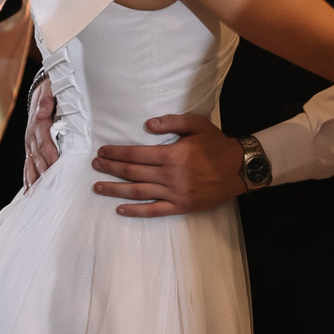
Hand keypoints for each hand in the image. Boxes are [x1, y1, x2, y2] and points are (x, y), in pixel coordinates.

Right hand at [22, 77, 58, 188]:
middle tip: (53, 190)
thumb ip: (47, 102)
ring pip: (31, 166)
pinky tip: (29, 193)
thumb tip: (42, 112)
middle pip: (38, 159)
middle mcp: (31, 138)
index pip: (45, 144)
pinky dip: (28, 180)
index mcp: (38, 126)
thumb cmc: (51, 93)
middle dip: (45, 174)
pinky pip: (27, 166)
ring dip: (35, 181)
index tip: (57, 168)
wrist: (40, 92)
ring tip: (38, 198)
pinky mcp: (29, 149)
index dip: (50, 157)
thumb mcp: (50, 92)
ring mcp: (29, 145)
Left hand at [91, 114, 244, 216]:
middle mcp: (169, 175)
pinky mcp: (180, 206)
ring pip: (138, 191)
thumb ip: (172, 122)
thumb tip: (148, 124)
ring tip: (98, 187)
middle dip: (111, 168)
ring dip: (115, 189)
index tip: (102, 152)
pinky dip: (135, 210)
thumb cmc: (217, 145)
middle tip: (95, 165)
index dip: (117, 153)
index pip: (136, 154)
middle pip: (132, 172)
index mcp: (172, 154)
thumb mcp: (198, 124)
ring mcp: (174, 193)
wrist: (238, 169)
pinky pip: (153, 210)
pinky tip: (120, 208)